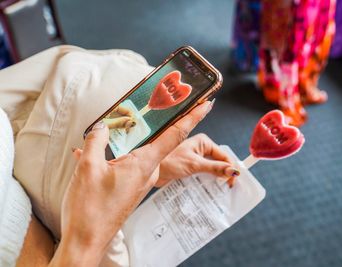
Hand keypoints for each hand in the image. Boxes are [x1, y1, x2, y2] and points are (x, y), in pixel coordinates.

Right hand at [50, 101, 212, 265]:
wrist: (86, 241)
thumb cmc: (91, 209)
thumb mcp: (88, 167)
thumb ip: (97, 141)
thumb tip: (102, 127)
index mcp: (144, 164)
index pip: (175, 135)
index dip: (192, 118)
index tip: (205, 105)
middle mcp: (147, 172)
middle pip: (157, 141)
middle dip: (154, 124)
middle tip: (147, 108)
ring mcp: (140, 181)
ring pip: (140, 153)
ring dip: (129, 141)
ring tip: (109, 132)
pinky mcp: (131, 188)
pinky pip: (129, 165)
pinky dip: (116, 157)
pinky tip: (96, 156)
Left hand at [156, 133, 239, 187]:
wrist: (151, 170)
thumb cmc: (169, 161)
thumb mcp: (195, 165)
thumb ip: (215, 168)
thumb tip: (232, 170)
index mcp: (204, 142)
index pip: (223, 155)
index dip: (230, 168)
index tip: (233, 182)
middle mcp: (201, 148)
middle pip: (219, 162)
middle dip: (224, 174)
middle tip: (228, 187)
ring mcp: (196, 158)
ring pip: (212, 169)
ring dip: (216, 179)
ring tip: (221, 190)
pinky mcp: (191, 167)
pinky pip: (204, 174)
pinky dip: (208, 181)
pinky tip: (210, 189)